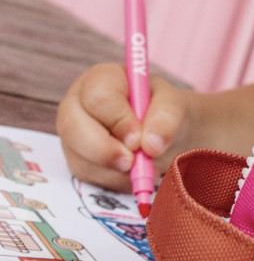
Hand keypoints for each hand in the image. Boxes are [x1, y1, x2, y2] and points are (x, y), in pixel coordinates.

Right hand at [56, 63, 188, 190]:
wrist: (166, 133)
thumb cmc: (165, 113)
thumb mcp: (174, 107)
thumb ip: (167, 118)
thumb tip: (150, 145)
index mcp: (101, 80)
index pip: (98, 96)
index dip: (118, 120)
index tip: (139, 139)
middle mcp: (78, 104)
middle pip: (73, 128)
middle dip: (104, 150)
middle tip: (132, 162)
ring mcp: (74, 134)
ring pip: (80, 157)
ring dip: (113, 169)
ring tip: (143, 166)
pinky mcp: (79, 160)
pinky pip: (88, 176)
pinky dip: (114, 181)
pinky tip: (133, 174)